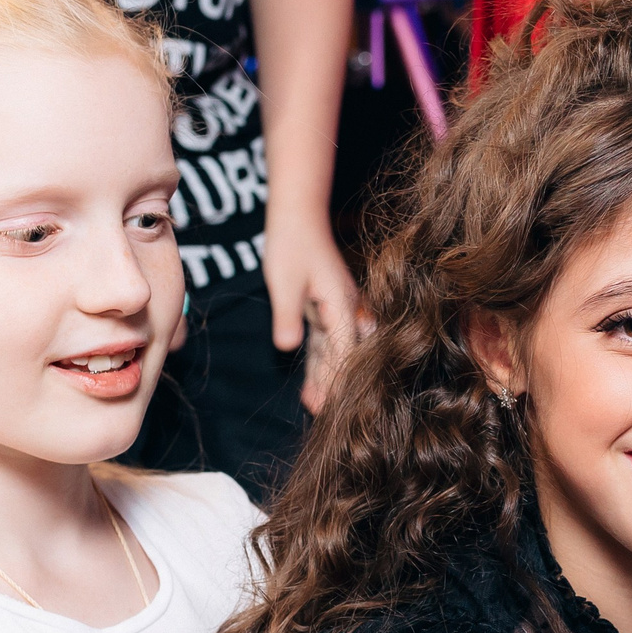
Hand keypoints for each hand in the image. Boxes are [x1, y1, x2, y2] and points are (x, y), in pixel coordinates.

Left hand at [259, 211, 367, 413]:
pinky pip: (325, 343)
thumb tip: (287, 347)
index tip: (331, 406)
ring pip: (335, 353)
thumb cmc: (291, 244)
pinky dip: (318, 364)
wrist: (298, 215)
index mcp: (342, 305)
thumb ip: (287, 316)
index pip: (344, 351)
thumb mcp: (283, 281)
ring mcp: (339, 310)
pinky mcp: (327, 309)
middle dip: (336, 386)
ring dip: (326, 379)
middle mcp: (347, 310)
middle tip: (325, 417)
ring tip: (315, 408)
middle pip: (346, 357)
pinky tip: (310, 386)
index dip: (338, 381)